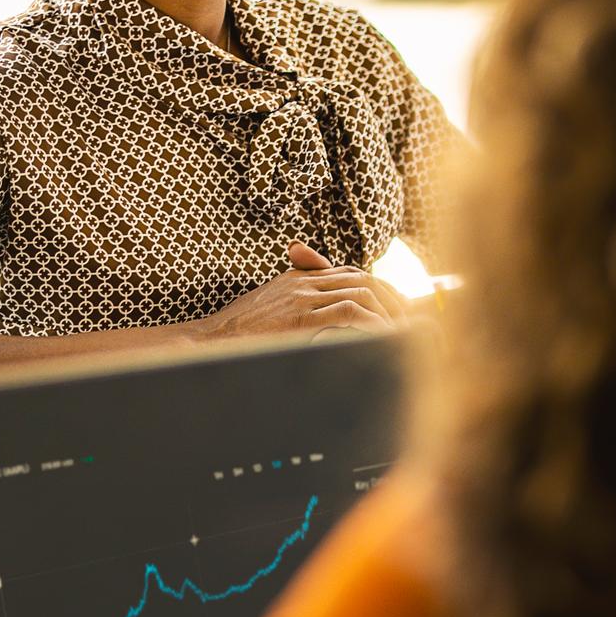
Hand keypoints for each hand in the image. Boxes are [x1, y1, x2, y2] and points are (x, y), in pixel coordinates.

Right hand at [198, 241, 408, 340]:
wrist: (207, 343)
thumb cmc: (235, 335)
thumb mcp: (268, 312)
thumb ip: (297, 309)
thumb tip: (326, 326)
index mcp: (297, 278)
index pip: (350, 273)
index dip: (379, 288)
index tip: (396, 307)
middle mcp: (303, 283)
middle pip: (363, 279)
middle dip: (392, 299)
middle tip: (409, 322)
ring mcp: (301, 298)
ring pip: (361, 292)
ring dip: (387, 313)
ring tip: (401, 334)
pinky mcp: (299, 317)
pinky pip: (350, 313)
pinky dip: (373, 324)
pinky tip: (385, 339)